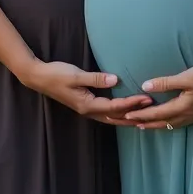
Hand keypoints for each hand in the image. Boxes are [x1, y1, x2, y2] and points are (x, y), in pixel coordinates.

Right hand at [20, 60, 152, 124]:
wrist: (40, 77)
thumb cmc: (57, 74)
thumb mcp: (76, 75)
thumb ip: (96, 78)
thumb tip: (117, 79)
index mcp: (88, 105)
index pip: (115, 106)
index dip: (131, 103)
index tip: (146, 98)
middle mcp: (89, 111)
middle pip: (116, 117)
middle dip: (134, 115)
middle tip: (153, 111)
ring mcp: (87, 109)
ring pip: (112, 118)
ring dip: (128, 118)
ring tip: (144, 117)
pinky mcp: (86, 105)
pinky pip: (106, 114)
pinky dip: (118, 114)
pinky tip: (125, 113)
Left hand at [123, 60, 192, 129]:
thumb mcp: (187, 77)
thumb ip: (166, 83)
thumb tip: (145, 86)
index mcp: (182, 107)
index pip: (156, 114)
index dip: (140, 115)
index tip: (126, 116)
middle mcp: (188, 115)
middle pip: (162, 123)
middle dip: (145, 123)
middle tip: (131, 124)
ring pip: (171, 124)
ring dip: (157, 124)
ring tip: (145, 125)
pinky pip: (180, 122)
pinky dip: (169, 122)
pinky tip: (169, 119)